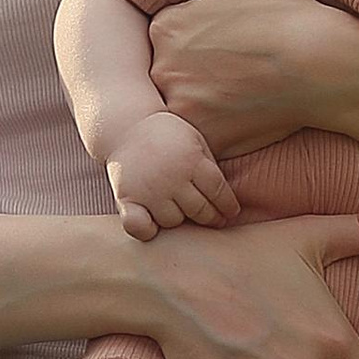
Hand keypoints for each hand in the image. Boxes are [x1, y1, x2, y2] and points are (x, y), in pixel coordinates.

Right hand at [106, 111, 240, 243]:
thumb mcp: (196, 140)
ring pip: (173, 221)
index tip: (231, 211)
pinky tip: (153, 224)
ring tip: (181, 210)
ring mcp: (148, 190)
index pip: (218, 192)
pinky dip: (147, 231)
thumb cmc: (168, 135)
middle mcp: (171, 178)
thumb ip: (210, 166)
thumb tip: (228, 198)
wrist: (126, 127)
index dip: (228, 205)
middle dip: (212, 217)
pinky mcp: (127, 199)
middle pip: (200, 210)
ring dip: (179, 218)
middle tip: (216, 219)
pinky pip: (139, 227)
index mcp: (191, 160)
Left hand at [138, 0, 356, 153]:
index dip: (198, 35)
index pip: (166, 34)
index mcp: (165, 27)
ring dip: (200, 99)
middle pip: (169, 70)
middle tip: (238, 66)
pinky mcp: (203, 139)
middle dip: (195, 68)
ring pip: (179, 103)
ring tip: (240, 91)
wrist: (326, 66)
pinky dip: (210, 129)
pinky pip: (193, 138)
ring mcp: (182, 108)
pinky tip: (240, 114)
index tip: (230, 38)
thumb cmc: (285, 12)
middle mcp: (164, 69)